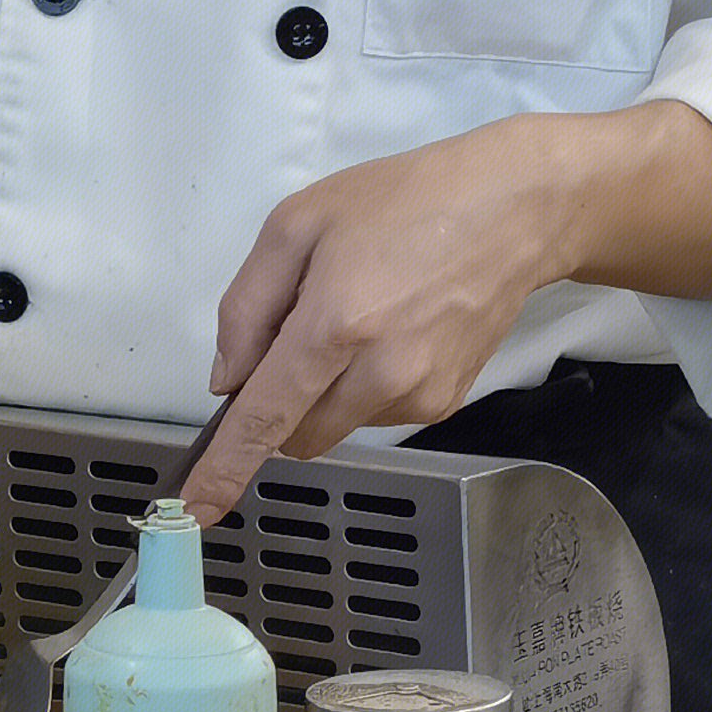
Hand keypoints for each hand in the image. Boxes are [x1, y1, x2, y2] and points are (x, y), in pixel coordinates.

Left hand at [183, 109, 711, 520]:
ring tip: (362, 314)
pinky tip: (396, 329)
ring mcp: (419, 395)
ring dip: (326, 392)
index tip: (198, 511)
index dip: (226, 467)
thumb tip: (229, 383)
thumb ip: (247, 307)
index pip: (266, 418)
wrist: (513, 209)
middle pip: (297, 434)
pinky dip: (366, 386)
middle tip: (301, 329)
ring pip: (336, 426)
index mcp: (333, 325)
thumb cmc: (400, 201)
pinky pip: (377, 414)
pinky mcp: (446, 402)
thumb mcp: (297, 224)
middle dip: (280, 403)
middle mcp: (378, 373)